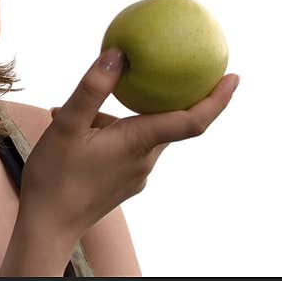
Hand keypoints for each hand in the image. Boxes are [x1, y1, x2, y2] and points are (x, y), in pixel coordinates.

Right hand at [18, 48, 239, 242]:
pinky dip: (112, 132)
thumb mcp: (66, 125)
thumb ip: (93, 89)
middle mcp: (145, 160)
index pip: (192, 121)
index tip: (233, 76)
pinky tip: (79, 131)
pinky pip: (129, 147)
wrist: (47, 227)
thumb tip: (118, 53)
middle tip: (160, 69)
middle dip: (164, 96)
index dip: (217, 99)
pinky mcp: (124, 182)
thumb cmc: (54, 177)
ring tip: (73, 115)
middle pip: (167, 121)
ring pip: (141, 133)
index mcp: (139, 143)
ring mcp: (136, 174)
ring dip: (119, 117)